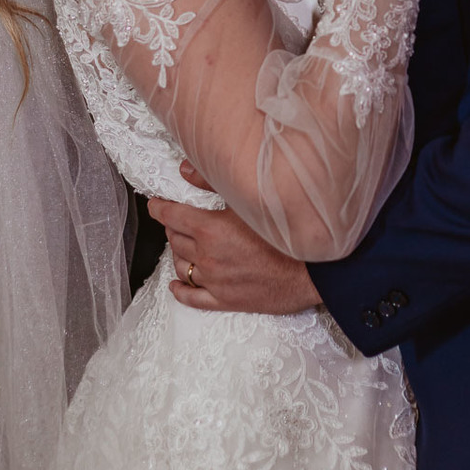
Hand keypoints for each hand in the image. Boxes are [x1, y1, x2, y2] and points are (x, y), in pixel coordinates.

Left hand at [147, 195, 320, 313]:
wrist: (313, 270)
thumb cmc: (286, 232)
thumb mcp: (248, 199)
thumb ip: (211, 181)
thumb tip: (185, 170)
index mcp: (209, 229)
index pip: (171, 216)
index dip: (159, 208)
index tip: (155, 205)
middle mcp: (206, 256)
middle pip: (175, 240)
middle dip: (173, 228)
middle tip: (178, 220)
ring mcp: (214, 281)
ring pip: (181, 267)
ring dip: (178, 254)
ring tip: (184, 246)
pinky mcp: (225, 300)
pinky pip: (193, 298)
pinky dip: (181, 290)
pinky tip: (176, 285)